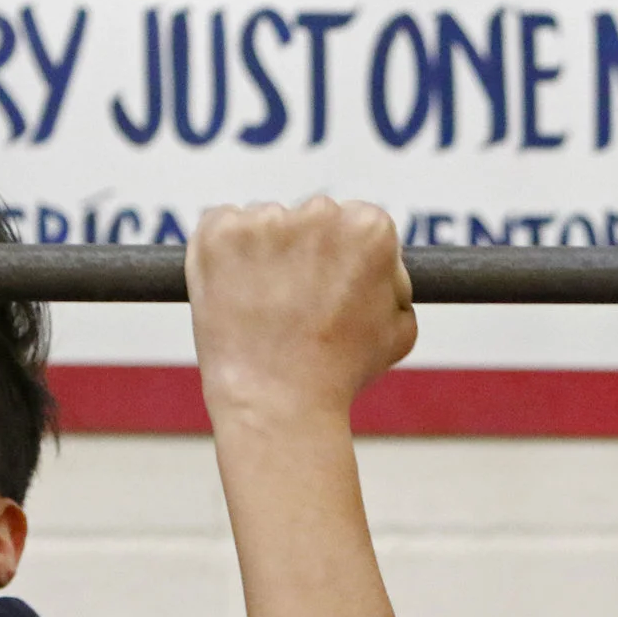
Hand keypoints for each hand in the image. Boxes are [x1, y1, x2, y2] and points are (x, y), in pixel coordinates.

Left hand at [187, 198, 414, 423]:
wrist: (278, 403)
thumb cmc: (341, 373)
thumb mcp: (400, 328)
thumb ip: (394, 281)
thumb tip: (381, 262)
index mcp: (369, 228)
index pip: (356, 221)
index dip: (343, 258)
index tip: (329, 287)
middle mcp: (319, 213)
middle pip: (310, 216)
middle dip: (304, 250)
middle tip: (295, 301)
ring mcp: (263, 221)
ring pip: (265, 222)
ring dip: (263, 252)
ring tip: (263, 306)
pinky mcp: (217, 234)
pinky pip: (221, 225)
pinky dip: (224, 253)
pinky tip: (234, 292)